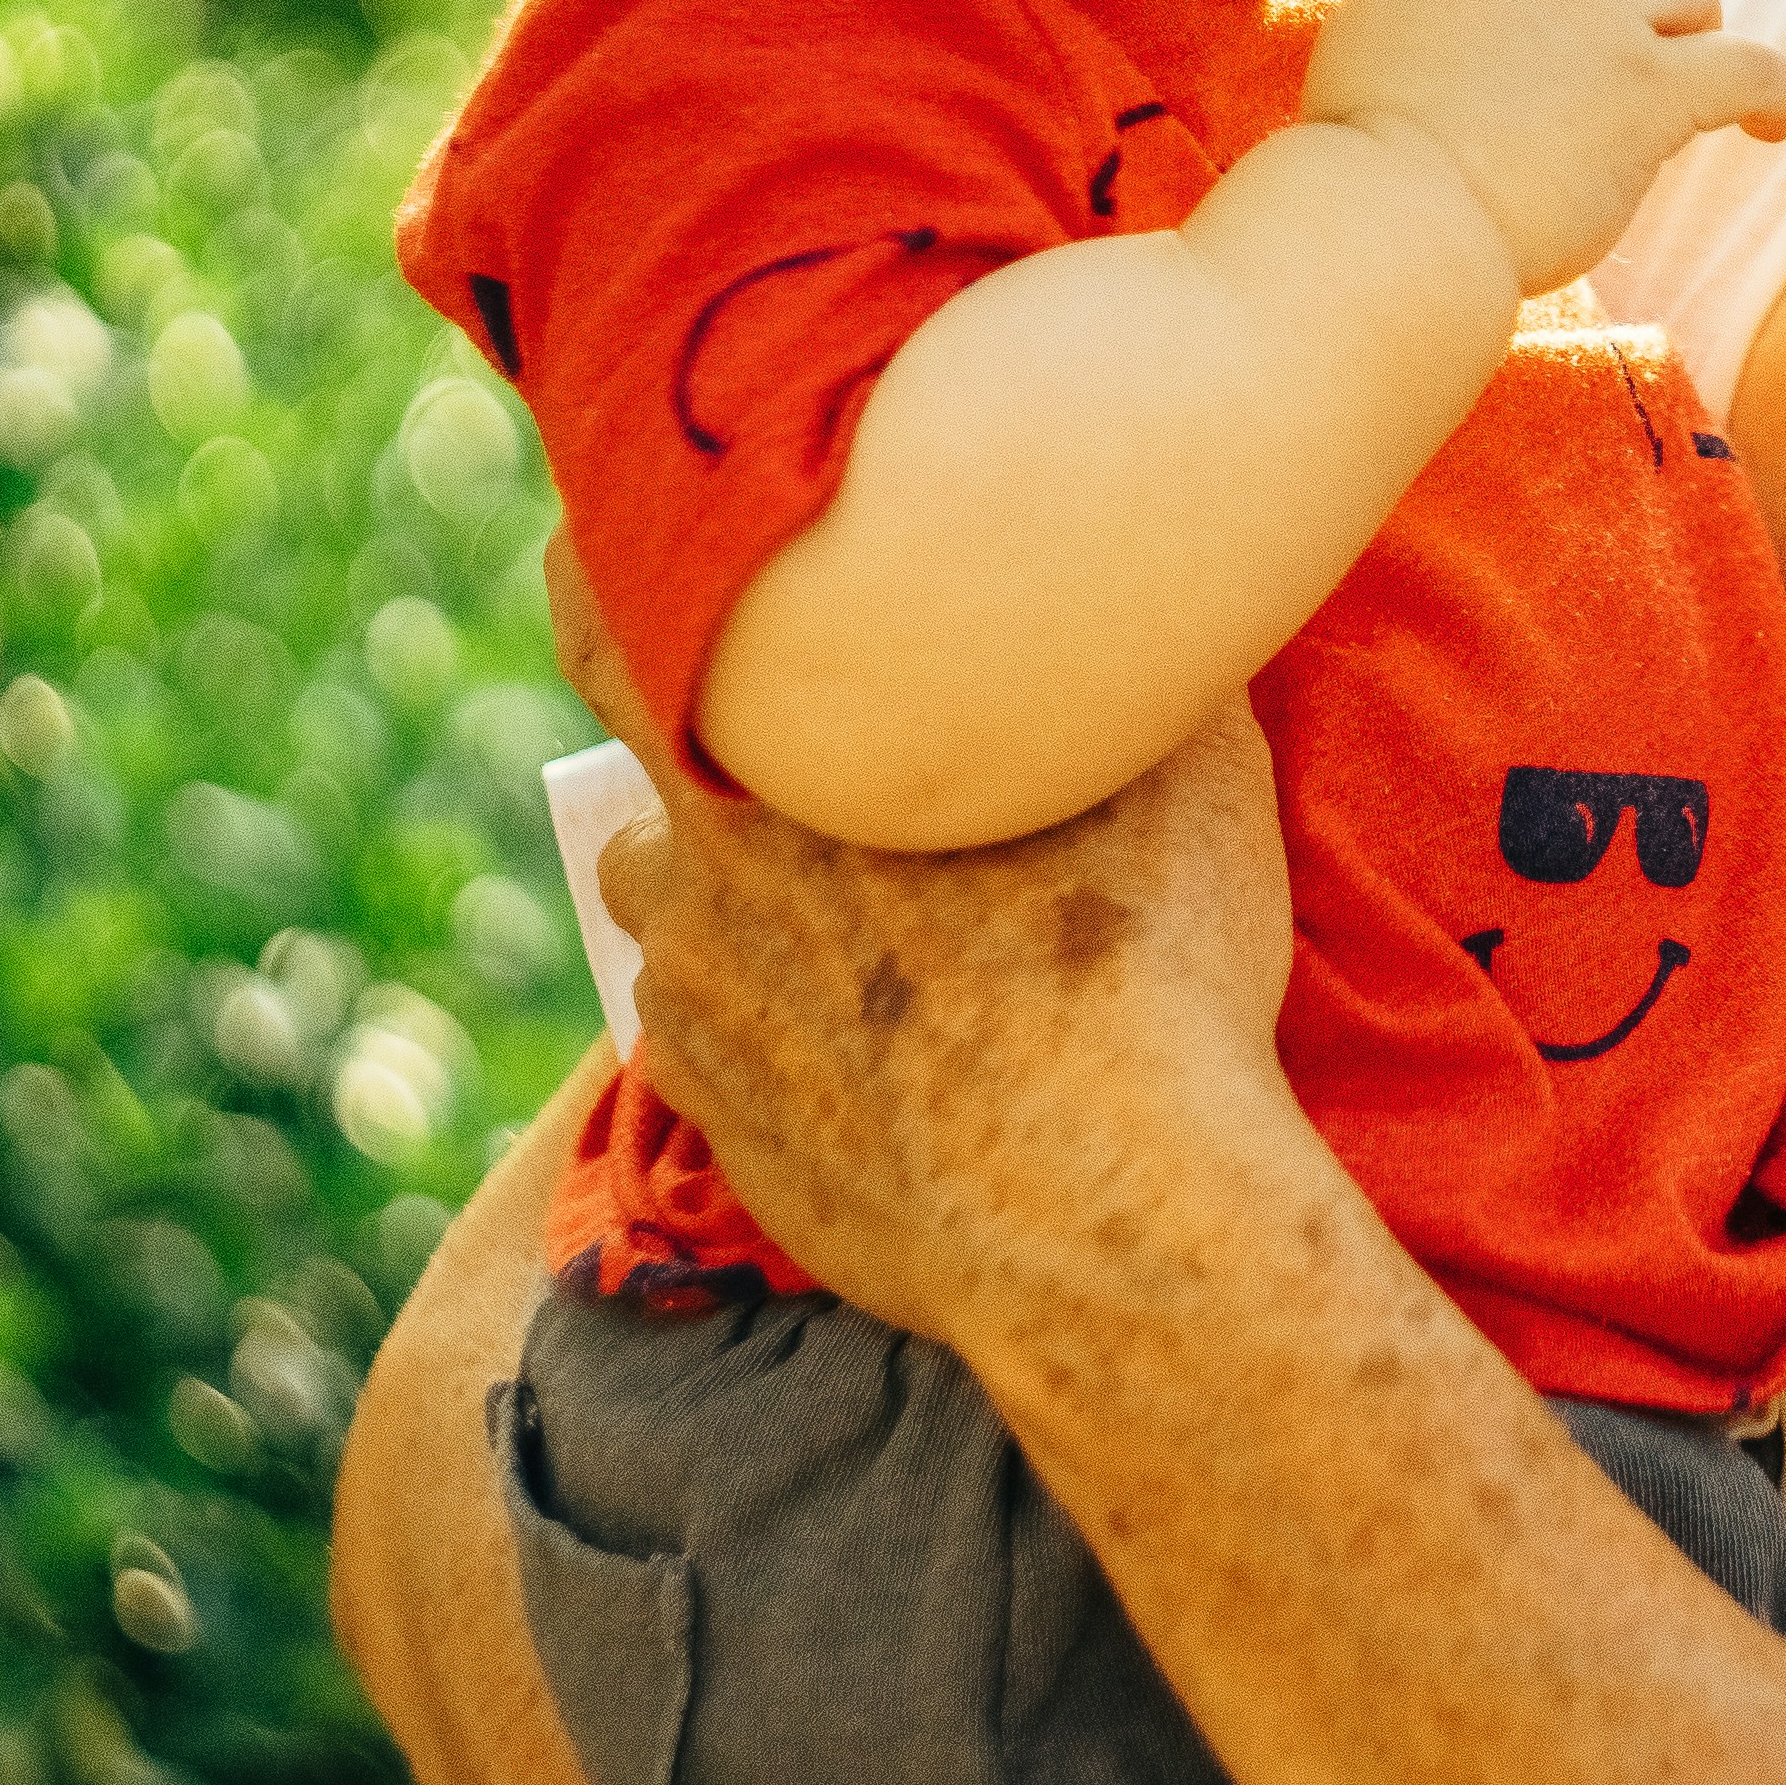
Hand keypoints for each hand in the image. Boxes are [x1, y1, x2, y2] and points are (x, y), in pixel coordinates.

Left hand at [546, 524, 1309, 1337]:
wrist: (1121, 1217)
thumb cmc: (1152, 967)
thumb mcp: (1179, 759)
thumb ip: (1104, 664)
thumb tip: (1144, 606)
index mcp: (766, 756)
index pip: (607, 620)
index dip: (606, 581)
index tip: (635, 567)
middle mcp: (696, 885)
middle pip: (641, 816)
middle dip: (705, 814)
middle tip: (815, 819)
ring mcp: (702, 1026)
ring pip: (679, 948)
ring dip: (738, 940)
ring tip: (870, 962)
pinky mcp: (731, 1139)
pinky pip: (726, 1067)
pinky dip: (784, 1055)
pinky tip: (896, 1067)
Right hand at [1306, 0, 1785, 295]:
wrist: (1392, 226)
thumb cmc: (1356, 185)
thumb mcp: (1358, 78)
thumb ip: (1414, 42)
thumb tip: (1456, 79)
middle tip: (1616, 56)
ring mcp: (1592, 18)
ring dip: (1693, 26)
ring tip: (1692, 83)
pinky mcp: (1653, 87)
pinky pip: (1750, 68)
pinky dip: (1772, 93)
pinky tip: (1769, 126)